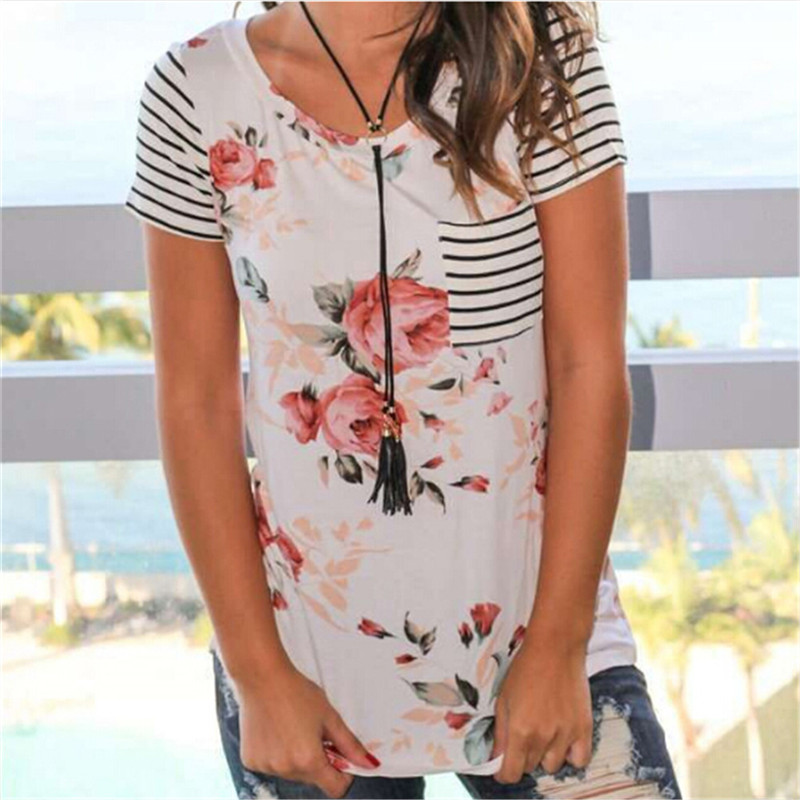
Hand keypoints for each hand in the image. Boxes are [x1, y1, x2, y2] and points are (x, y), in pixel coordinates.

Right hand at [237, 663, 379, 798]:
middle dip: (319, 760)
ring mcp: (266, 767)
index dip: (343, 774)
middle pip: (313, 779)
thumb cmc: (296, 692)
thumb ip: (350, 744)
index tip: (340, 756)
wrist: (262, 677)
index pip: (335, 789)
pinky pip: (273, 766)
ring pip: (293, 773)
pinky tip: (277, 731)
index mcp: (309, 760)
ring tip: (293, 728)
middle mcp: (286, 769)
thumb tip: (370, 763)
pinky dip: (278, 754)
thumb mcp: (330, 716)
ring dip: (298, 758)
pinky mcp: (251, 761)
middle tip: (314, 732)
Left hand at [491, 637, 592, 783]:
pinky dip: (571, 756)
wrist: (555, 648)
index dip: (503, 773)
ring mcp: (566, 734)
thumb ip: (500, 732)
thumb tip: (496, 758)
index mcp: (520, 730)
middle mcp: (543, 737)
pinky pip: (580, 760)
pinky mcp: (584, 728)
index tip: (502, 766)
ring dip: (544, 755)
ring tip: (542, 734)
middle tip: (522, 736)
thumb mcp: (503, 699)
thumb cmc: (526, 668)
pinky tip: (563, 742)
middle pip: (530, 768)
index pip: (511, 772)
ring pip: (552, 766)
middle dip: (522, 757)